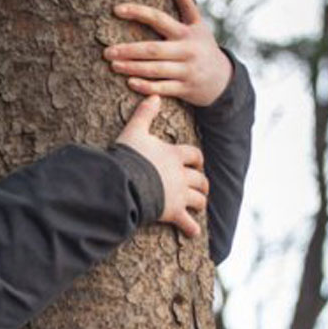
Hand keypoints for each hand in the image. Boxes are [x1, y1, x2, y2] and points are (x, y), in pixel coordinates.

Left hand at [103, 0, 233, 107]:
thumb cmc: (204, 48)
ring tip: (113, 65)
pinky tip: (130, 82)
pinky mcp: (185, 89)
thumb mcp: (199, 25)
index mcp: (186, 32)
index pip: (158, 18)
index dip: (137, 12)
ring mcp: (186, 71)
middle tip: (107, 51)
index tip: (116, 9)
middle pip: (153, 49)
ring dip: (133, 68)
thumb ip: (186, 4)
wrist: (223, 79)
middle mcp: (186, 50)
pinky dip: (146, 86)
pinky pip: (163, 88)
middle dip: (129, 50)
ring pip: (155, 69)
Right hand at [116, 95, 206, 237]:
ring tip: (200, 205)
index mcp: (175, 155)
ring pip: (199, 199)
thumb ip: (144, 114)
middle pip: (200, 179)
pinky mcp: (173, 212)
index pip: (194, 155)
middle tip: (202, 186)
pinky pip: (187, 222)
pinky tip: (194, 232)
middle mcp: (181, 175)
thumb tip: (154, 95)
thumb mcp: (134, 131)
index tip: (198, 161)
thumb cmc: (128, 156)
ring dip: (200, 201)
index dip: (197, 159)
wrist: (125, 182)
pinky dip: (191, 228)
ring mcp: (179, 194)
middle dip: (202, 183)